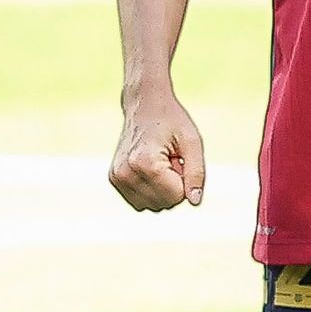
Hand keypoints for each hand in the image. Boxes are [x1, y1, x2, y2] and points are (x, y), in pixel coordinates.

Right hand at [108, 88, 207, 211]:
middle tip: (170, 159)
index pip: (176, 196)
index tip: (178, 158)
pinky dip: (150, 190)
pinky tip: (150, 168)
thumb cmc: (171, 120)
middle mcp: (125, 172)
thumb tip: (194, 202)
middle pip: (164, 203)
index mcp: (145, 162)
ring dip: (162, 189)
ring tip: (160, 162)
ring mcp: (117, 177)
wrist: (144, 105)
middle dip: (174, 185)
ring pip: (152, 206)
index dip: (185, 180)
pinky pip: (140, 202)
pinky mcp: (114, 179)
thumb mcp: (192, 142)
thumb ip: (196, 173)